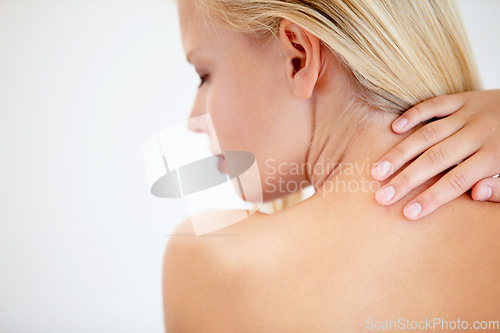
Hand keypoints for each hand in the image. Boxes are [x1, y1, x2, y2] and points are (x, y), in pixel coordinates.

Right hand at [371, 90, 499, 219]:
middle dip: (406, 180)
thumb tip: (475, 195)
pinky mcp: (463, 98)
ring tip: (378, 170)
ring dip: (400, 152)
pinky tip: (394, 128)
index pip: (457, 181)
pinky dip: (413, 115)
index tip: (408, 213)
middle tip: (382, 196)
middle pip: (436, 159)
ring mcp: (469, 113)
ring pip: (428, 134)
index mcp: (496, 154)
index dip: (432, 198)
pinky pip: (434, 104)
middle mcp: (479, 133)